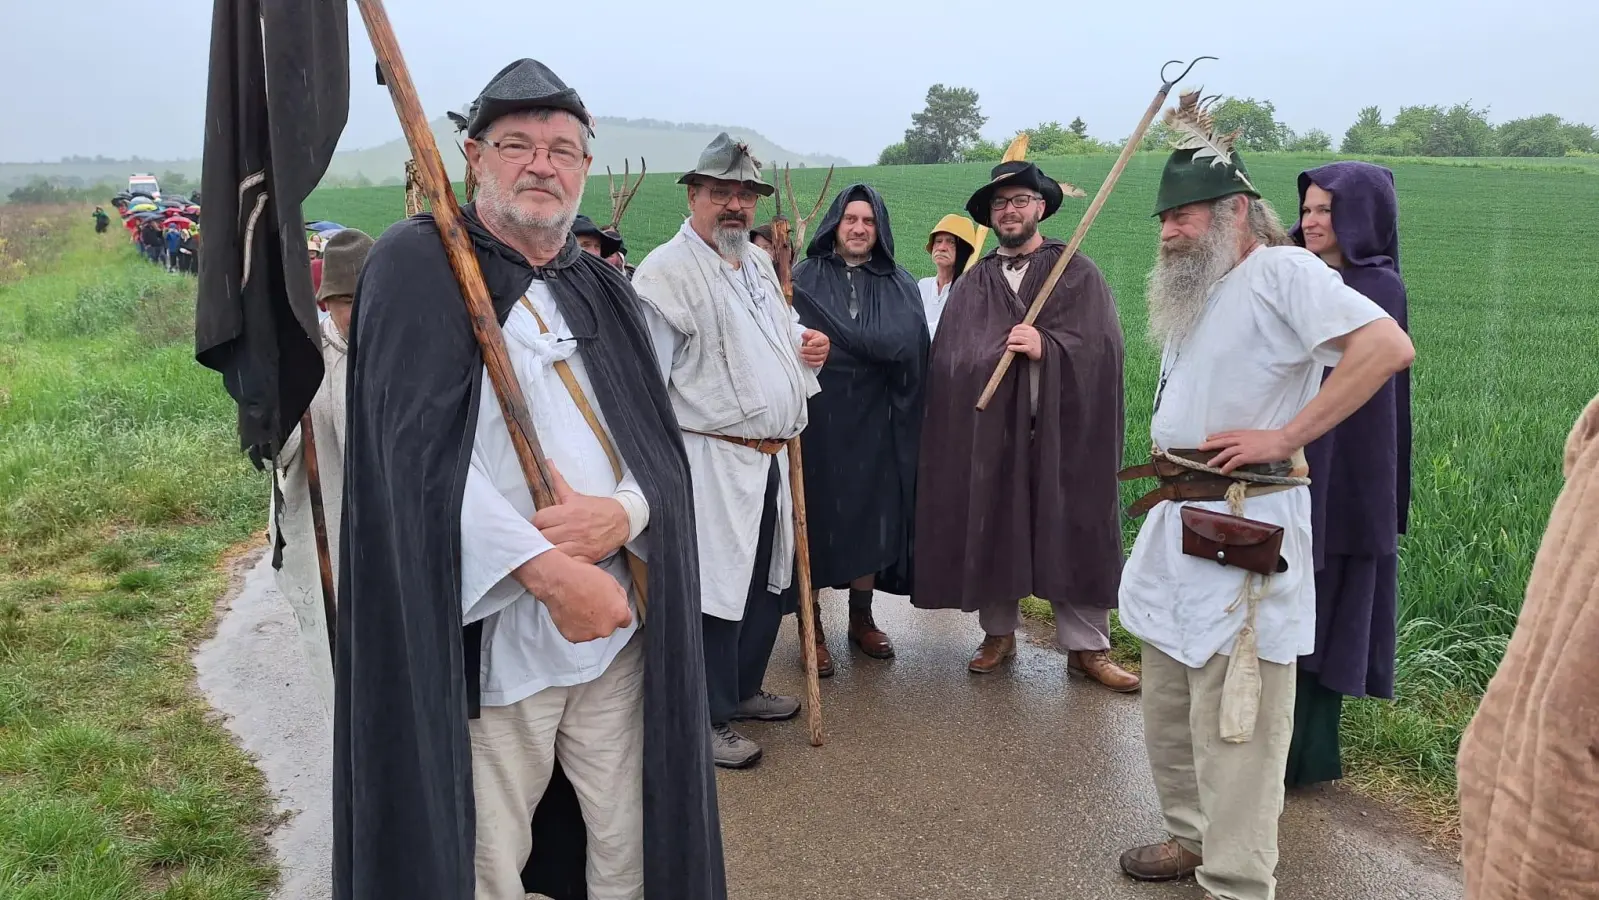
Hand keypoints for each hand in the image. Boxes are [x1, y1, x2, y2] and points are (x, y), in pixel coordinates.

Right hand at [517, 550, 631, 643]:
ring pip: (594, 631)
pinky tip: (572, 613)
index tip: (610, 608)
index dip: (617, 612)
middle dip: (604, 617)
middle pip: (609, 626)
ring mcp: (589, 635)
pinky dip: (576, 626)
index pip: (625, 620)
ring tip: (580, 608)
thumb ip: (620, 598)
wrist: (558, 582)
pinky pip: (579, 633)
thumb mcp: (611, 581)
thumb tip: (621, 605)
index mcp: (618, 614)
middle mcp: (606, 628)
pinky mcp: (574, 637)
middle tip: (592, 605)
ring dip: (590, 623)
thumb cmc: (583, 578)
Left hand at [531, 460, 628, 564]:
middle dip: (539, 537)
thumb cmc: (598, 508)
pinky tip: (560, 559)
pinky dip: (561, 562)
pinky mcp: (586, 556)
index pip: (539, 519)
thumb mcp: (576, 495)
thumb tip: (547, 462)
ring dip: (548, 550)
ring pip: (552, 551)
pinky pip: (567, 563)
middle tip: (541, 537)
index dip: (535, 523)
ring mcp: (579, 544)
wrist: (623, 521)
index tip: (538, 525)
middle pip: (542, 536)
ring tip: (548, 548)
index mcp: (568, 511)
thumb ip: (558, 481)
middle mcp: (572, 528)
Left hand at [799, 329, 828, 367]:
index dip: (814, 343)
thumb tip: (804, 335)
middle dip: (809, 351)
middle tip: (801, 350)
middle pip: (819, 350)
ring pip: (818, 357)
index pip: (821, 341)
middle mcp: (826, 347)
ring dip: (809, 357)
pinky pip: (818, 364)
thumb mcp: (809, 333)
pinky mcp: (821, 361)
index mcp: (824, 339)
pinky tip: (805, 361)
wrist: (811, 343)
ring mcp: (824, 355)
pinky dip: (812, 363)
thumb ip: (807, 333)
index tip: (808, 343)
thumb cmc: (811, 338)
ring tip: (801, 355)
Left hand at [1006, 324, 1041, 359]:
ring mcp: (1030, 341)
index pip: (1019, 326)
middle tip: (1008, 340)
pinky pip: (1020, 347)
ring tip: (1008, 343)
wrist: (1043, 351)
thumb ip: (1024, 331)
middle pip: (1016, 333)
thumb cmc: (1035, 342)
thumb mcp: (1032, 334)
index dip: (1013, 330)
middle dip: (1010, 336)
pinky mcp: (1030, 348)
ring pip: (1017, 339)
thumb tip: (1012, 332)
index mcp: (1031, 329)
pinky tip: (1009, 348)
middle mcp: (1031, 334)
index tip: (1011, 333)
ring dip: (1010, 341)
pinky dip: (1013, 347)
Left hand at [1199, 429, 1296, 474]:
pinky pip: (1234, 461)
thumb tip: (1251, 446)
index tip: (1209, 437)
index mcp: (1246, 433)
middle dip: (1210, 444)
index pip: (1228, 434)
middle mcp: (1243, 439)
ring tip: (1209, 464)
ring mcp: (1245, 447)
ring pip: (1226, 452)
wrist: (1285, 440)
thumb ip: (1253, 441)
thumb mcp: (1261, 437)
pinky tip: (1223, 471)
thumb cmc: (1277, 439)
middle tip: (1200, 447)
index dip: (1218, 436)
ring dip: (1216, 458)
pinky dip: (1227, 466)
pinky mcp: (1248, 455)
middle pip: (1223, 440)